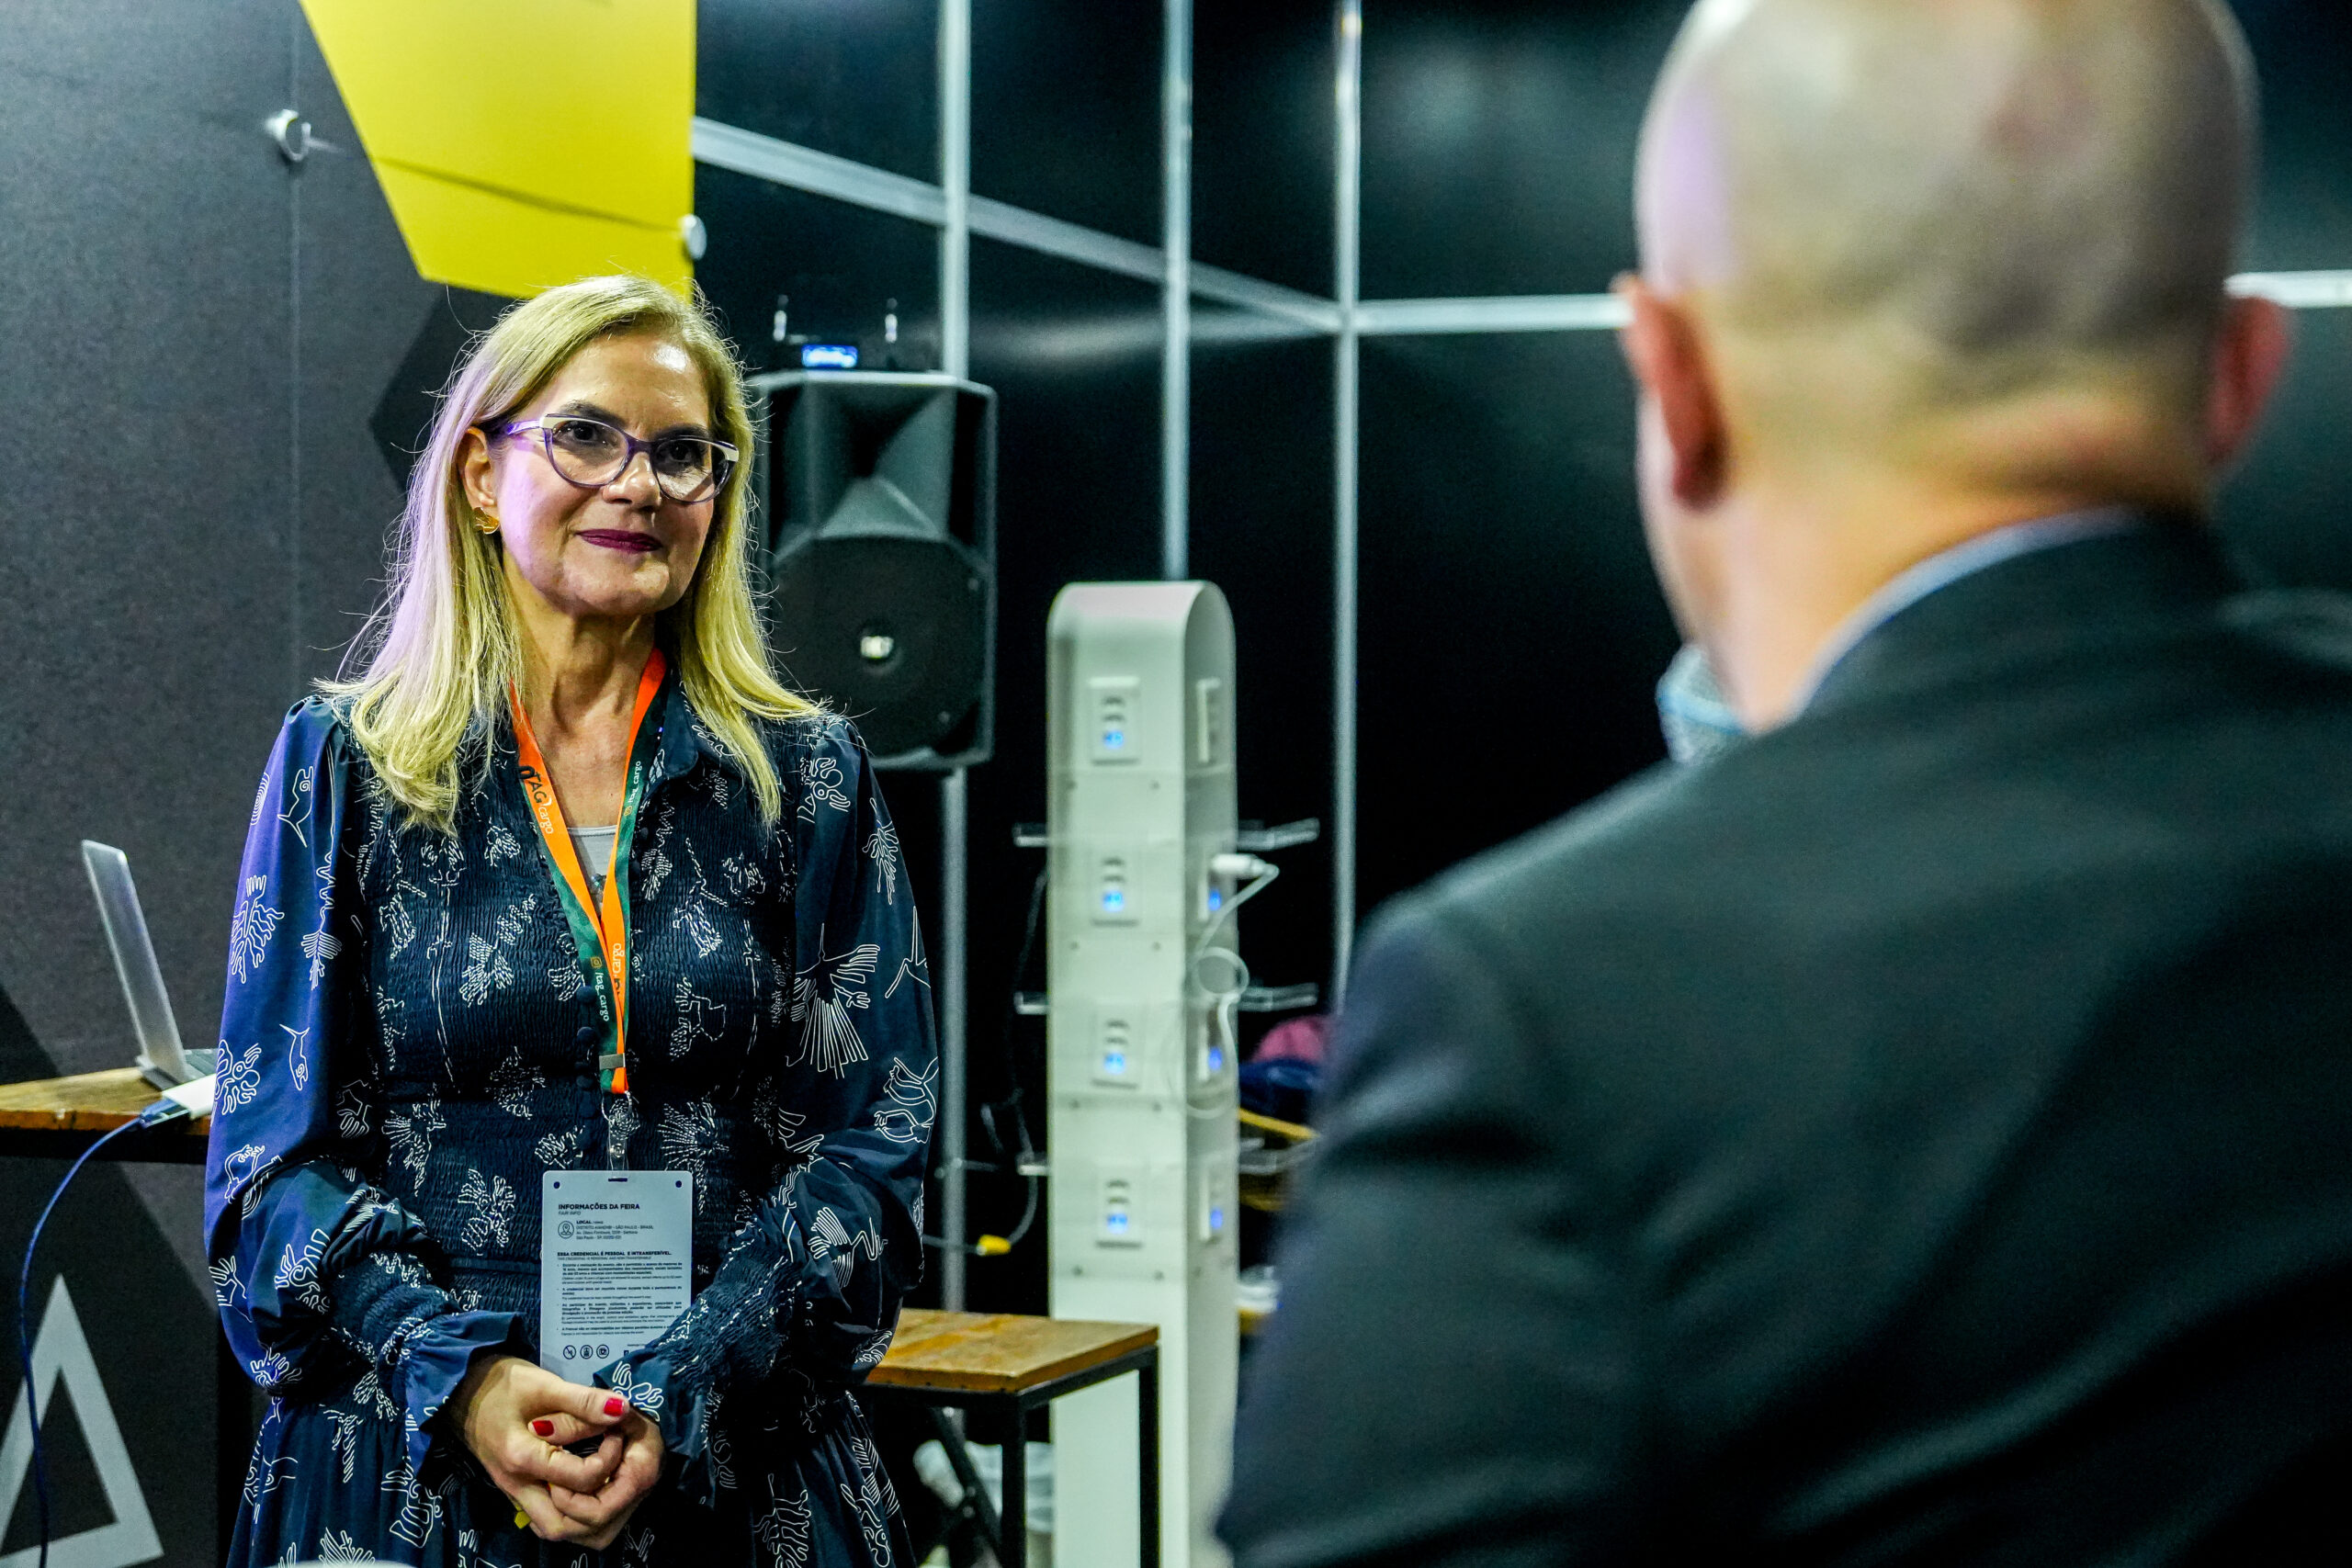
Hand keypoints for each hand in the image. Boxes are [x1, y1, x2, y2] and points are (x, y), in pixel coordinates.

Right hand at [446, 1354, 662, 1547]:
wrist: (459, 1389)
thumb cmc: (499, 1383)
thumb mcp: (543, 1384)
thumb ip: (583, 1401)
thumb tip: (622, 1409)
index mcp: (523, 1458)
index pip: (582, 1478)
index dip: (610, 1456)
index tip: (617, 1429)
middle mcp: (516, 1484)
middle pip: (563, 1523)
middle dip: (597, 1503)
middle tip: (613, 1469)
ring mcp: (512, 1490)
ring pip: (551, 1525)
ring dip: (580, 1513)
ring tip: (601, 1478)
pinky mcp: (513, 1487)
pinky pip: (542, 1513)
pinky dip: (566, 1507)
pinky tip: (582, 1481)